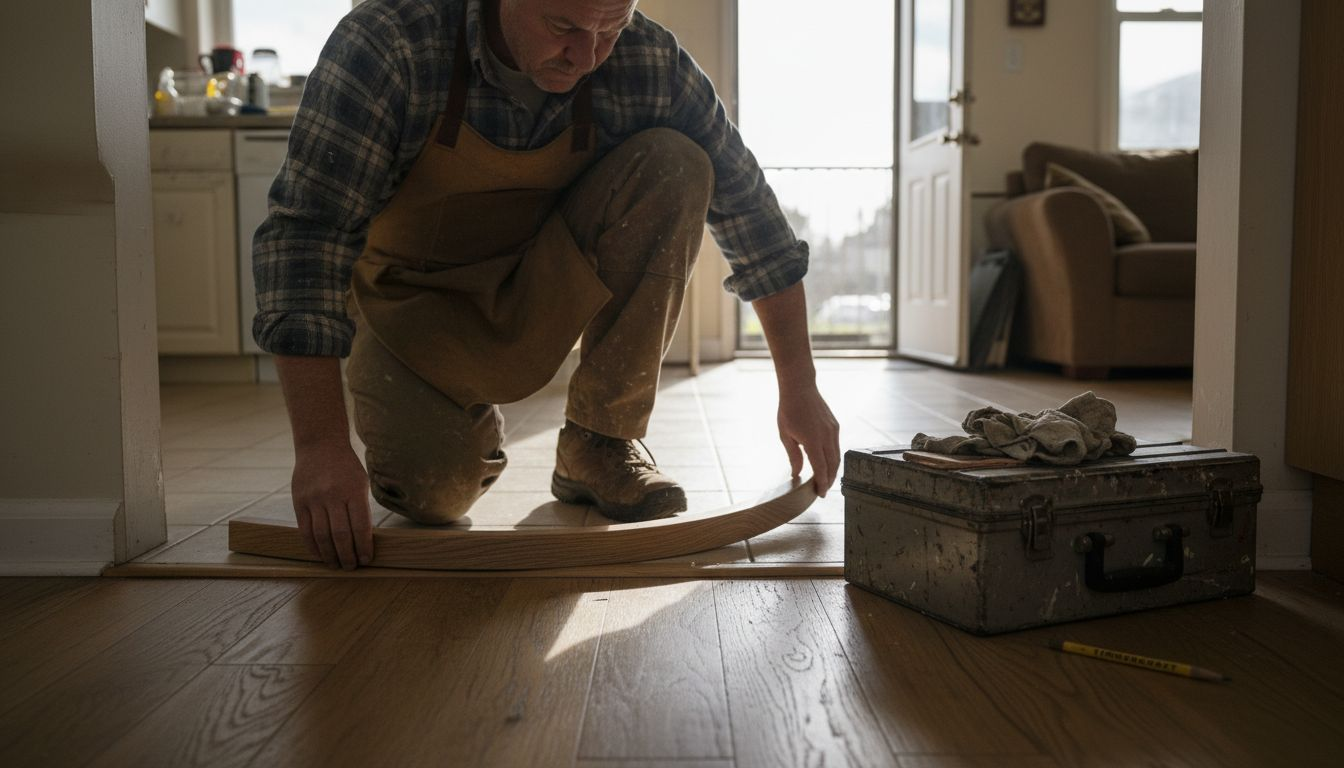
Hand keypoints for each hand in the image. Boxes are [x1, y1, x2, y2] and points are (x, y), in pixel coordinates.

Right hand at [291, 443, 373, 569]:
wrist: (320, 446)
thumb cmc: (346, 468)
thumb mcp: (361, 483)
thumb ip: (361, 509)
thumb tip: (363, 540)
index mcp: (354, 491)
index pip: (361, 527)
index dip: (364, 547)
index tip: (366, 560)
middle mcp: (333, 496)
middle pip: (340, 535)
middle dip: (347, 556)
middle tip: (351, 567)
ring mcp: (314, 499)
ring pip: (321, 536)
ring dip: (330, 555)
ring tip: (336, 565)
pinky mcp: (299, 502)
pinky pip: (305, 530)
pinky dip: (312, 546)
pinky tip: (319, 554)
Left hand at [777, 383, 840, 496]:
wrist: (800, 388)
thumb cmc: (789, 410)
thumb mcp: (785, 435)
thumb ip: (794, 456)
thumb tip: (796, 473)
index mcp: (813, 441)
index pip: (821, 468)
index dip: (822, 483)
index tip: (820, 494)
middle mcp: (827, 437)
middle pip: (832, 466)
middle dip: (828, 481)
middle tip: (823, 492)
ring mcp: (833, 431)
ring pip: (837, 457)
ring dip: (832, 471)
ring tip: (825, 480)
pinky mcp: (835, 426)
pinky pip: (837, 446)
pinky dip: (833, 458)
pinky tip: (826, 463)